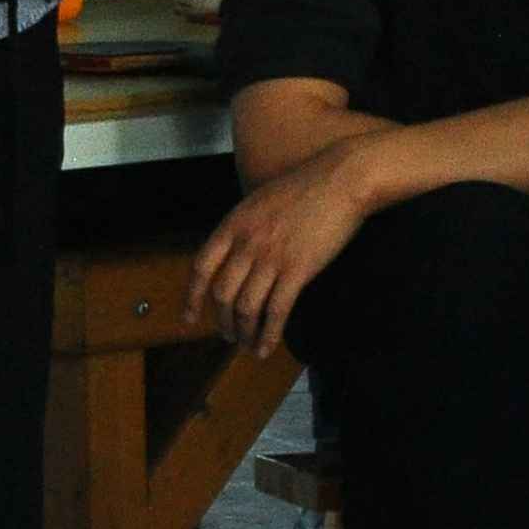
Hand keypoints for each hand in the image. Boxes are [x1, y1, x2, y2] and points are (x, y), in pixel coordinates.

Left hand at [189, 141, 377, 354]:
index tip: (188, 318)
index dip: (191, 297)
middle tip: (228, 335)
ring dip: (243, 332)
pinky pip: (276, 311)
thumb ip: (243, 228)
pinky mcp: (298, 270)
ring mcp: (271, 257)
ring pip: (246, 307)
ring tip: (247, 344)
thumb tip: (234, 255)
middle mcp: (247, 243)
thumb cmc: (304, 188)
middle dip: (221, 321)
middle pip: (222, 293)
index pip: (201, 267)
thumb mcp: (259, 201)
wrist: (340, 180)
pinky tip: (266, 348)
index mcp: (233, 224)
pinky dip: (268, 335)